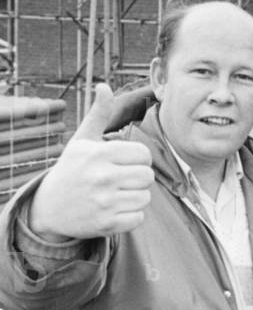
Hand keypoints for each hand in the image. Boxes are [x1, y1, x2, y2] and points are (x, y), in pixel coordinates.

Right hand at [28, 84, 153, 241]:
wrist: (48, 207)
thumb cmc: (72, 169)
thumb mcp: (82, 140)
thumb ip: (99, 114)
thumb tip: (104, 85)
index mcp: (98, 154)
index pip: (143, 154)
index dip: (138, 158)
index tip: (124, 162)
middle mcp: (101, 177)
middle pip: (148, 176)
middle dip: (138, 178)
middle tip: (121, 179)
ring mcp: (103, 202)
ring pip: (145, 198)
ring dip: (135, 197)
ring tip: (116, 194)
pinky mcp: (105, 224)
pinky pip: (138, 218)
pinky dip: (130, 216)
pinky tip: (114, 209)